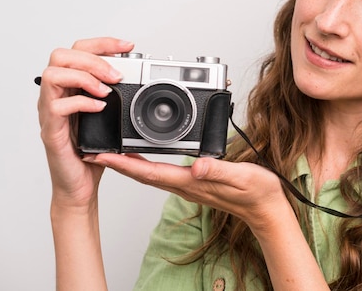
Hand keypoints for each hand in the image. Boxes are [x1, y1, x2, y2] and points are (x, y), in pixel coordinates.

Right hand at [37, 37, 133, 207]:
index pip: (77, 51)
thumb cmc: (93, 152)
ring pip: (52, 74)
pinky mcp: (52, 131)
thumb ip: (121, 97)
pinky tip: (100, 108)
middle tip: (116, 74)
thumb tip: (145, 79)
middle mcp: (57, 96)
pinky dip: (82, 102)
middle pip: (60, 55)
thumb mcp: (112, 118)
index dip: (102, 43)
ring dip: (85, 77)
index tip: (128, 46)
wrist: (80, 186)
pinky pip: (56, 106)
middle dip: (93, 58)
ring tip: (106, 90)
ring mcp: (51, 112)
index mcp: (71, 88)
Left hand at [82, 153, 288, 231]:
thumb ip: (218, 170)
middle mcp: (186, 185)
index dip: (124, 163)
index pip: (150, 172)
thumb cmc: (257, 193)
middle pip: (143, 174)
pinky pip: (163, 174)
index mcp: (192, 182)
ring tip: (112, 151)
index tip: (102, 155)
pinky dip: (147, 164)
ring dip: (129, 164)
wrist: (266, 209)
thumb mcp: (242, 177)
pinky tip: (145, 156)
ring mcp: (190, 185)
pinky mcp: (195, 183)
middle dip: (117, 163)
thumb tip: (196, 165)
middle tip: (94, 152)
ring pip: (151, 174)